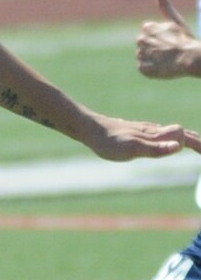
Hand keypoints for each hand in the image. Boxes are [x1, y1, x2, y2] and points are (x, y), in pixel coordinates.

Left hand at [83, 111, 200, 161]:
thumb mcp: (132, 149)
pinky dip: (172, 138)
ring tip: (195, 146)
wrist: (90, 129)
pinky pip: (161, 134)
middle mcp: (154, 130)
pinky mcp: (138, 131)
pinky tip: (168, 141)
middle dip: (196, 141)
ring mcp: (146, 130)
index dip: (198, 144)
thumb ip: (155, 148)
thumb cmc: (109, 142)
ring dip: (186, 138)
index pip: (184, 137)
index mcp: (155, 135)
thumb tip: (180, 146)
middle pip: (182, 133)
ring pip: (172, 132)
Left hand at [136, 0, 200, 80]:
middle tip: (169, 51)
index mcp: (147, 28)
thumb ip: (165, 4)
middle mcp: (141, 40)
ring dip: (153, 59)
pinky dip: (152, 69)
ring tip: (166, 60)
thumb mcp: (176, 20)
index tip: (170, 41)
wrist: (190, 59)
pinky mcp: (143, 68)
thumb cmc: (185, 40)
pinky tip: (162, 67)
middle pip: (145, 45)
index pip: (149, 34)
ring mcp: (141, 54)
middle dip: (155, 48)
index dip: (160, 38)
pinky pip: (144, 68)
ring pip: (144, 57)